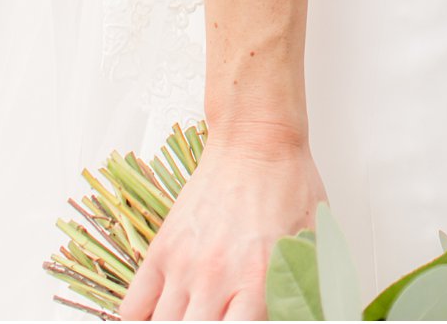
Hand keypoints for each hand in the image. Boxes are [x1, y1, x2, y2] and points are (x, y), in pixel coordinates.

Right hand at [118, 125, 324, 321]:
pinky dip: (141, 318)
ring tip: (190, 315)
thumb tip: (301, 314)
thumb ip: (305, 288)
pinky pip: (133, 306)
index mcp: (259, 280)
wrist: (256, 139)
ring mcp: (184, 264)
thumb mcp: (313, 239)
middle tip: (213, 319)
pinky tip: (160, 314)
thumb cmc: (287, 183)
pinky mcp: (162, 248)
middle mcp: (217, 278)